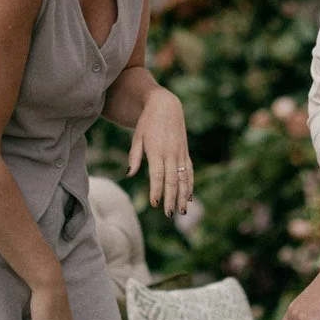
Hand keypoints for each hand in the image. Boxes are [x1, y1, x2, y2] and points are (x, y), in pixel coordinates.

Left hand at [128, 85, 193, 215]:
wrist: (166, 106)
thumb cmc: (147, 122)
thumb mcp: (137, 137)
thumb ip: (134, 156)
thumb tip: (129, 174)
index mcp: (157, 150)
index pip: (157, 174)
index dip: (157, 190)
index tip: (155, 204)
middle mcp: (171, 153)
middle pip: (172, 179)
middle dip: (171, 198)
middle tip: (169, 214)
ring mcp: (180, 153)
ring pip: (184, 177)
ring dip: (183, 195)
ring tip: (182, 210)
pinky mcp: (185, 152)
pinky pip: (189, 171)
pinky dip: (190, 184)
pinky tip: (189, 196)